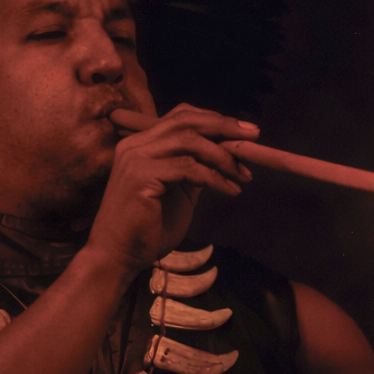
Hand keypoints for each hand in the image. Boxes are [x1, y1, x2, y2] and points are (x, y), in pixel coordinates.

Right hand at [86, 104, 257, 272]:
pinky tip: (230, 191)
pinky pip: (188, 168)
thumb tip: (226, 154)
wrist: (120, 256)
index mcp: (142, 144)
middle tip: (253, 137)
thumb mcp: (179, 191)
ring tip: (243, 176)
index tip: (245, 131)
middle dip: (224, 126)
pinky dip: (215, 178)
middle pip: (186, 120)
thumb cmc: (149, 228)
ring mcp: (136, 158)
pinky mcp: (140, 176)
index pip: (181, 116)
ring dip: (223, 157)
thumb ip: (196, 169)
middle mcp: (136, 145)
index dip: (215, 120)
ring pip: (190, 141)